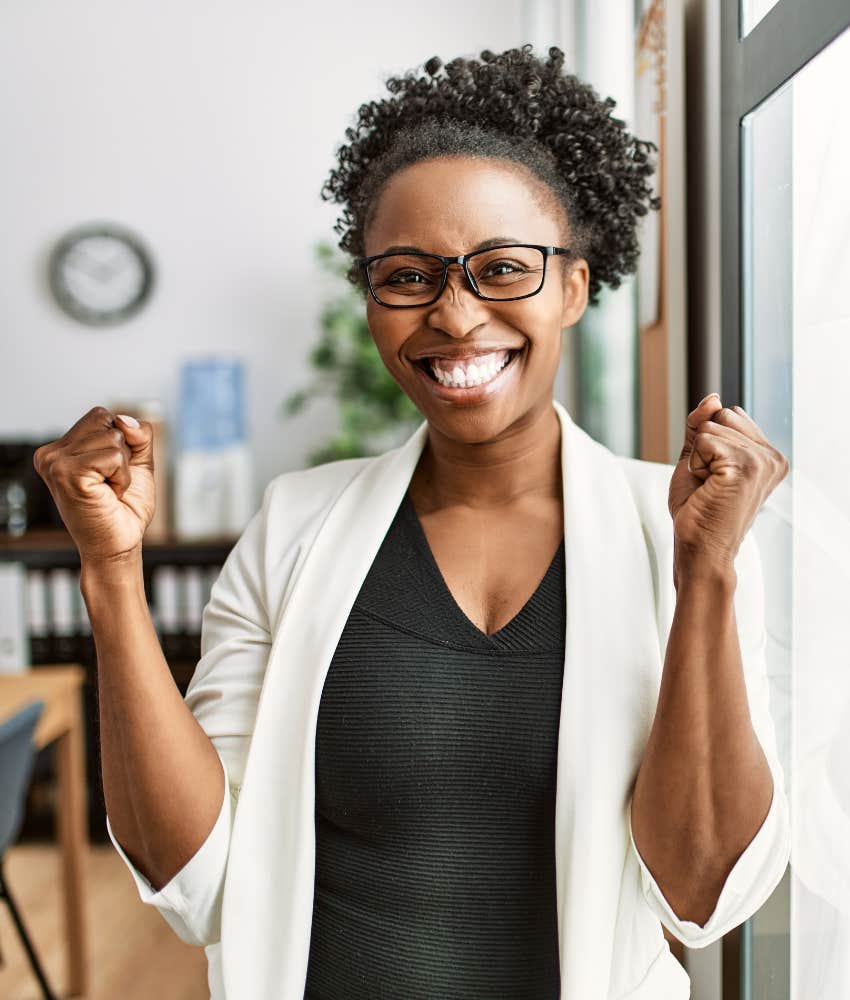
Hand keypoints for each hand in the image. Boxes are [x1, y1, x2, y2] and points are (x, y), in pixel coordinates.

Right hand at [33, 406, 155, 565]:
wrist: (119, 545)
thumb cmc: (125, 508)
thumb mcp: (138, 462)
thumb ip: (137, 434)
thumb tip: (124, 420)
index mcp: (61, 449)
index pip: (102, 416)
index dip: (121, 442)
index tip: (110, 473)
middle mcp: (51, 454)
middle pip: (107, 421)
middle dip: (122, 454)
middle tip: (110, 484)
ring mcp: (56, 463)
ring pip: (114, 438)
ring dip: (124, 469)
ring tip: (109, 491)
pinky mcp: (67, 474)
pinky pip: (115, 457)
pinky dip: (123, 477)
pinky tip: (109, 495)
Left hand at [668, 393, 789, 571]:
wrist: (700, 548)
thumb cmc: (698, 511)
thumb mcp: (696, 459)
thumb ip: (702, 427)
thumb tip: (712, 397)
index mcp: (767, 454)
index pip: (728, 414)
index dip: (707, 442)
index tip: (713, 475)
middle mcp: (772, 456)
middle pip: (720, 415)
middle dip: (702, 446)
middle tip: (709, 483)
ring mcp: (762, 460)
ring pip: (710, 426)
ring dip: (698, 458)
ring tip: (709, 487)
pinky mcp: (746, 467)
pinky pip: (704, 440)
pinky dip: (696, 463)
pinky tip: (708, 488)